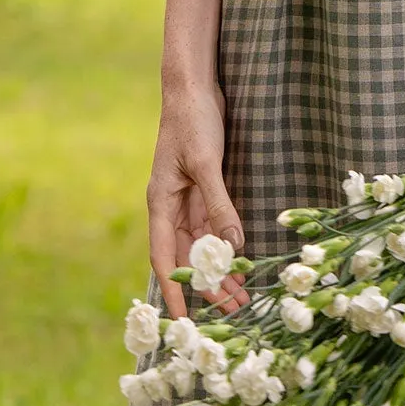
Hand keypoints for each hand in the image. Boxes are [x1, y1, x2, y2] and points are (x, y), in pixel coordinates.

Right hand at [146, 80, 248, 318]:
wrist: (194, 86)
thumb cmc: (192, 120)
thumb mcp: (205, 163)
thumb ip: (219, 203)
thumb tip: (233, 244)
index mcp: (161, 202)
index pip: (164, 257)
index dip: (174, 288)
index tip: (184, 318)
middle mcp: (172, 207)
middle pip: (187, 257)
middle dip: (208, 285)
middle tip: (234, 311)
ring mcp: (188, 199)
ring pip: (203, 245)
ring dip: (221, 268)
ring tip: (243, 295)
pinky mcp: (205, 189)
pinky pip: (215, 226)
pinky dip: (228, 245)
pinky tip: (243, 260)